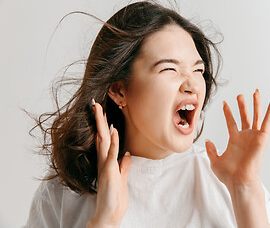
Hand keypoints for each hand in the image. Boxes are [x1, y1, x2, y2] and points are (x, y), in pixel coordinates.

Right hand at [87, 101, 130, 227]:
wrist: (109, 213)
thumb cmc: (115, 196)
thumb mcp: (122, 177)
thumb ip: (123, 165)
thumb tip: (126, 154)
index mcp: (106, 161)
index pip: (104, 140)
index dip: (103, 126)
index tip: (102, 113)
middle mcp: (103, 161)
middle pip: (101, 136)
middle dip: (98, 120)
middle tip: (95, 104)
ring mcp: (105, 165)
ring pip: (104, 140)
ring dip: (102, 124)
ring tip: (99, 109)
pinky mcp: (109, 170)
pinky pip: (111, 152)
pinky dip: (113, 140)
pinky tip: (113, 129)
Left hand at [205, 89, 269, 188]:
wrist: (239, 181)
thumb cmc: (229, 175)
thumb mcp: (215, 161)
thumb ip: (211, 150)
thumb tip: (208, 140)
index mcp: (235, 141)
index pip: (231, 122)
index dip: (228, 113)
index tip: (225, 103)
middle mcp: (245, 137)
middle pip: (244, 117)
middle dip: (242, 106)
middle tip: (240, 95)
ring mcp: (254, 136)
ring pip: (256, 116)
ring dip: (256, 104)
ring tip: (255, 92)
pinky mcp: (262, 137)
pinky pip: (267, 121)